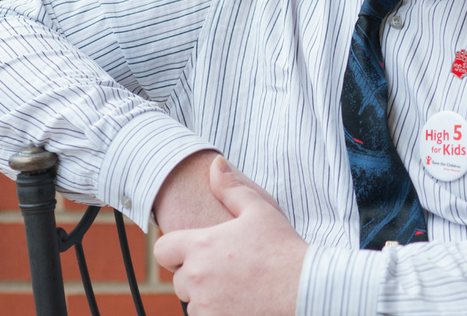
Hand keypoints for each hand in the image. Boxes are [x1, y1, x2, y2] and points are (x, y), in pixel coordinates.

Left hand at [154, 156, 307, 315]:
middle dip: (197, 274)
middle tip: (229, 269)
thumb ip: (232, 188)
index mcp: (201, 246)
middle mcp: (196, 278)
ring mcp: (204, 306)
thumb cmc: (283, 248)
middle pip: (180, 279)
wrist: (304, 289)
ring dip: (208, 295)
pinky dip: (219, 311)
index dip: (177, 250)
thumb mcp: (260, 211)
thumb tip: (216, 164)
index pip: (163, 250)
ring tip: (240, 285)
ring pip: (193, 301)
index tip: (196, 251)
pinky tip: (243, 301)